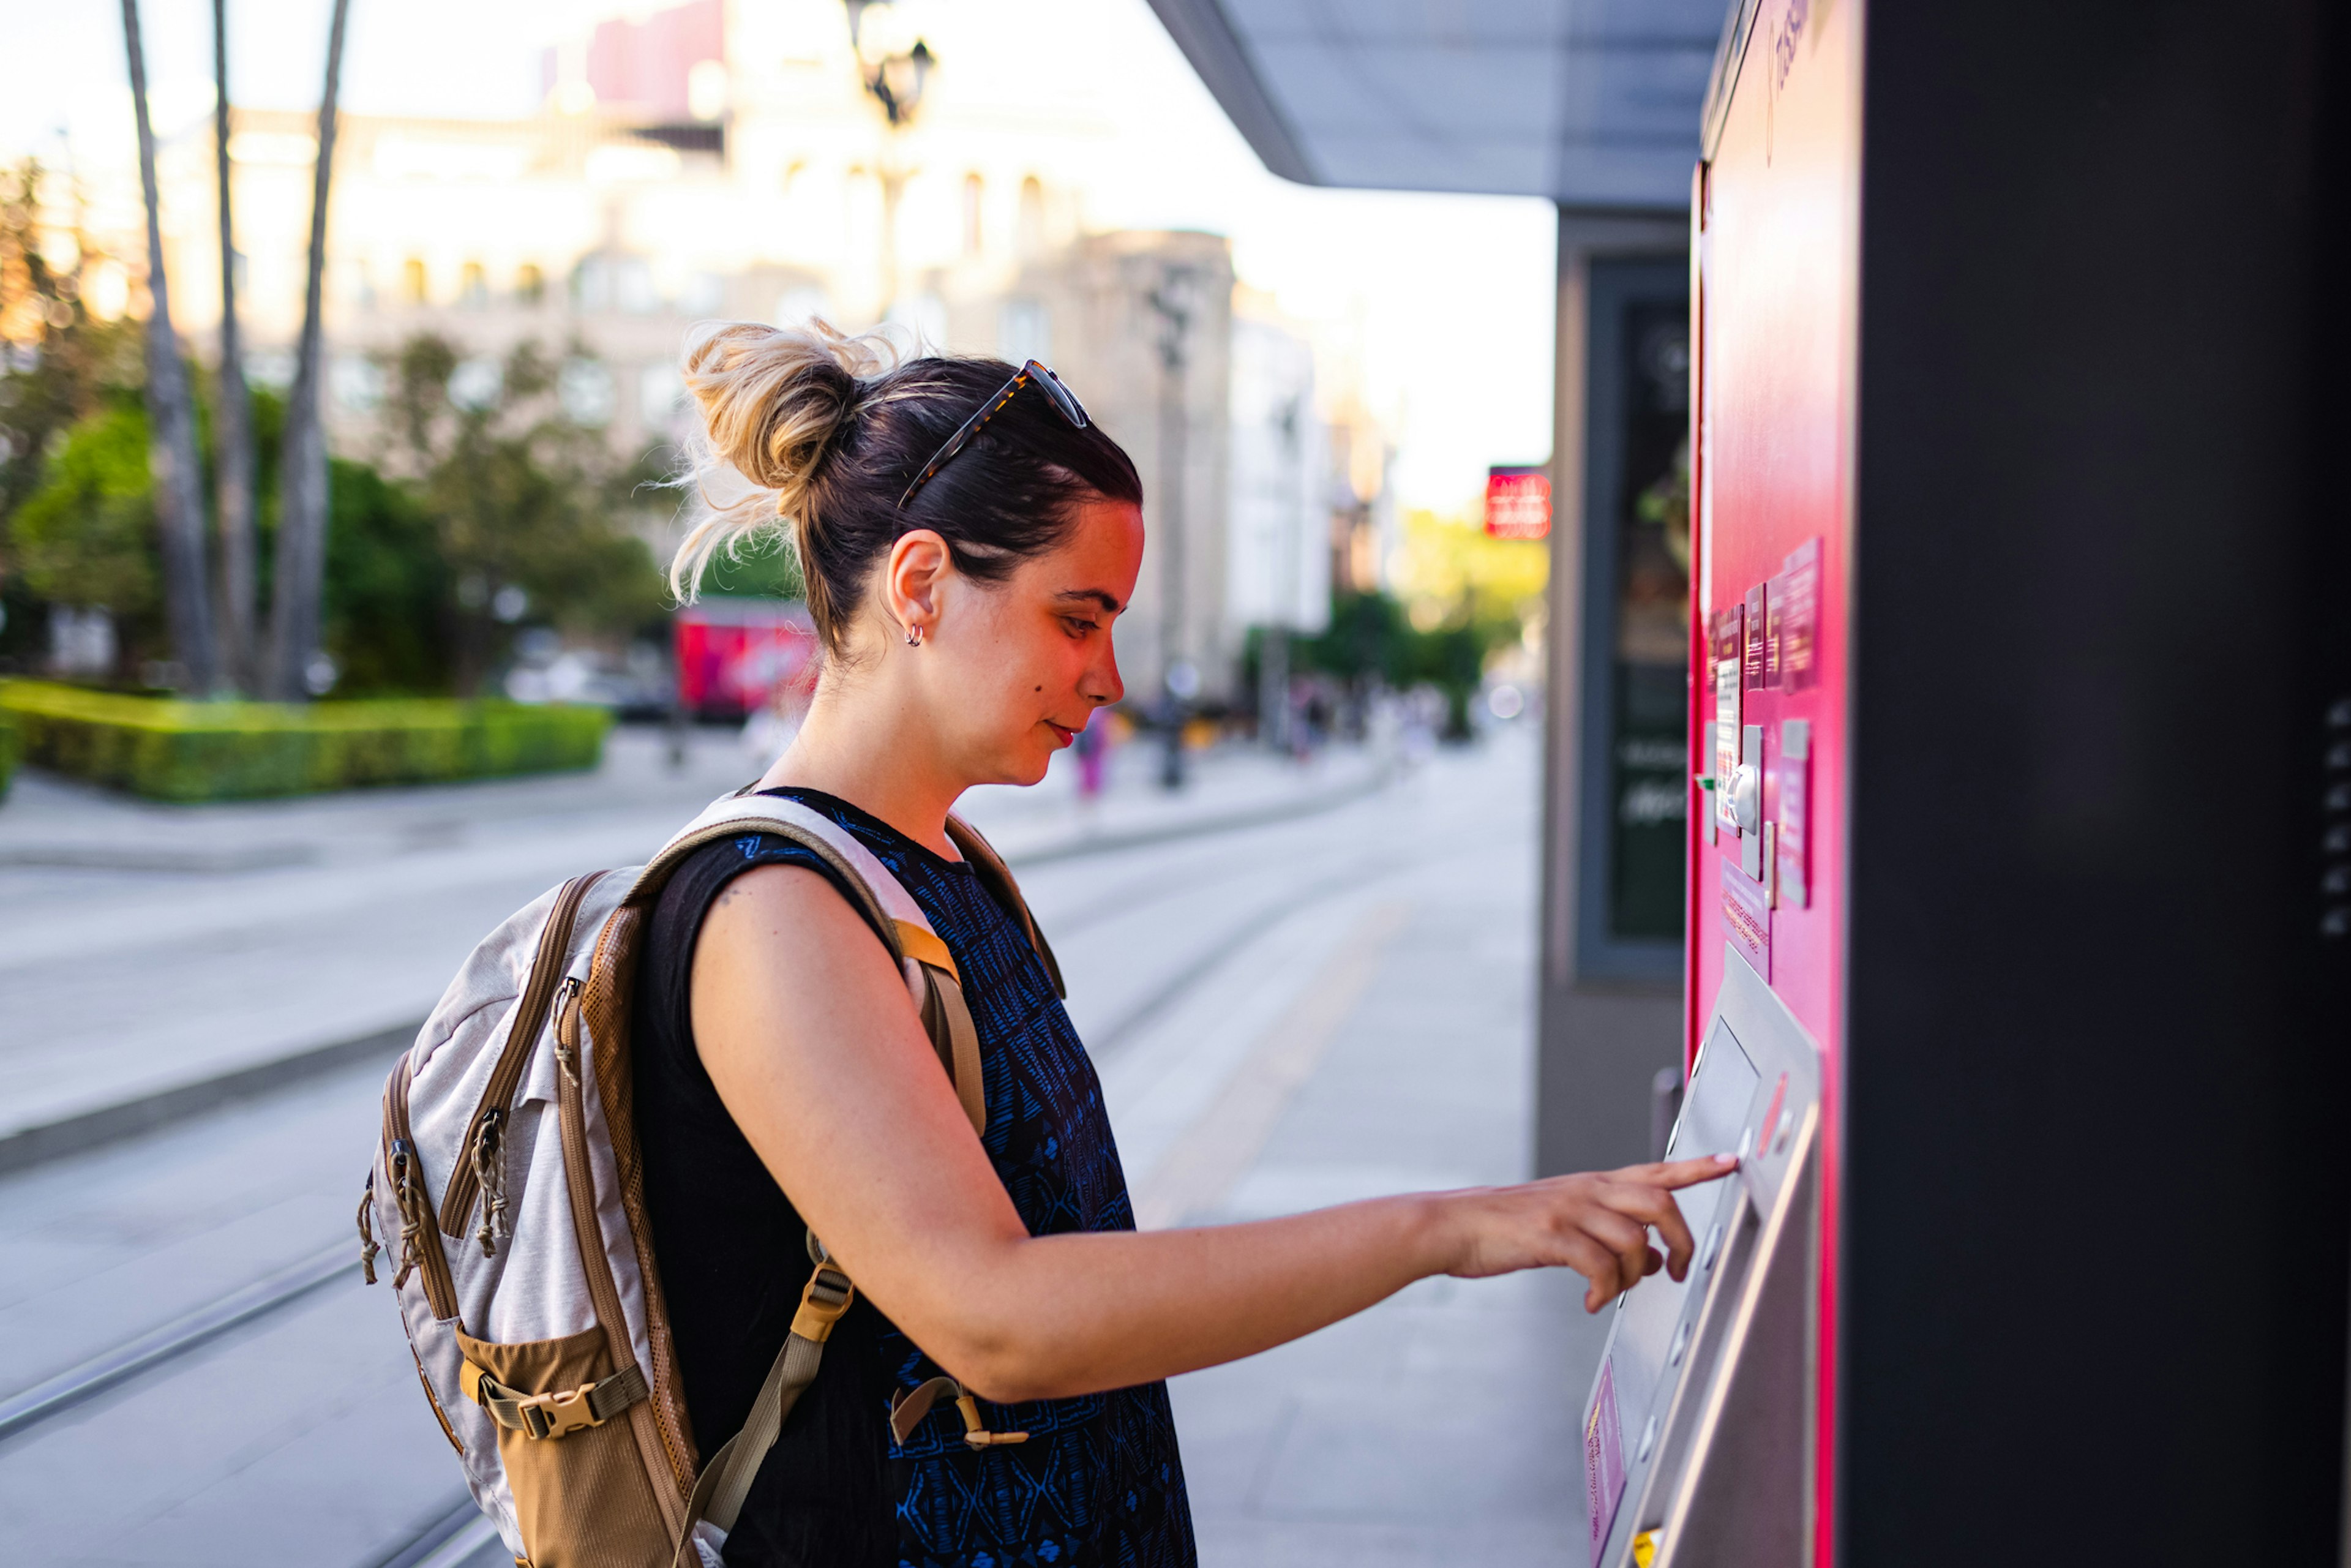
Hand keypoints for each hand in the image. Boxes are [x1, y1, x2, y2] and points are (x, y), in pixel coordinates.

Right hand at [1439, 1154, 1739, 1311]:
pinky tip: (1590, 1301)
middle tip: (1678, 1271)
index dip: (1697, 1167)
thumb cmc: (1507, 1225)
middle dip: (1681, 1241)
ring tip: (1613, 1292)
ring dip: (1635, 1277)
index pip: (1657, 1170)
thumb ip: (1609, 1235)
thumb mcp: (1564, 1221)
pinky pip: (1600, 1267)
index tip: (1730, 1162)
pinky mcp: (1551, 1236)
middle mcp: (1587, 1190)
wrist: (1453, 1224)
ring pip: (1635, 1240)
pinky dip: (1604, 1292)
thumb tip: (1654, 1262)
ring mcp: (1569, 1210)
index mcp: (1593, 1184)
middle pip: (1660, 1201)